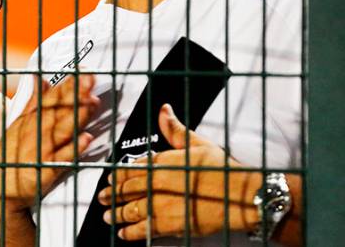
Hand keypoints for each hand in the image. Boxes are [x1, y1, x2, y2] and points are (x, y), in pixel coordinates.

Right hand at [0, 74, 98, 245]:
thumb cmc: (10, 155)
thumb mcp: (18, 124)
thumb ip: (32, 101)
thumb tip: (40, 79)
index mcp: (30, 120)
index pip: (51, 98)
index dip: (67, 84)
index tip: (82, 69)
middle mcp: (34, 132)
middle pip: (57, 110)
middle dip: (75, 93)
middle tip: (91, 78)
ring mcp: (40, 151)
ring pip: (61, 130)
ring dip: (77, 115)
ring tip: (92, 102)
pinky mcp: (45, 171)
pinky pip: (61, 159)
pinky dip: (74, 149)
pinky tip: (86, 138)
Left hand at [99, 103, 261, 240]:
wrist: (242, 196)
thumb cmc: (222, 169)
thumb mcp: (197, 144)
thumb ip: (175, 130)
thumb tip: (164, 110)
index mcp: (161, 162)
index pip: (131, 168)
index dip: (119, 174)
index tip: (111, 177)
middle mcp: (156, 183)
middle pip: (127, 189)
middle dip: (112, 194)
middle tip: (103, 197)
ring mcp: (160, 205)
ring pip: (130, 210)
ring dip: (116, 213)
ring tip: (108, 216)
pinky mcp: (169, 225)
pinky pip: (143, 230)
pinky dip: (131, 232)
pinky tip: (123, 234)